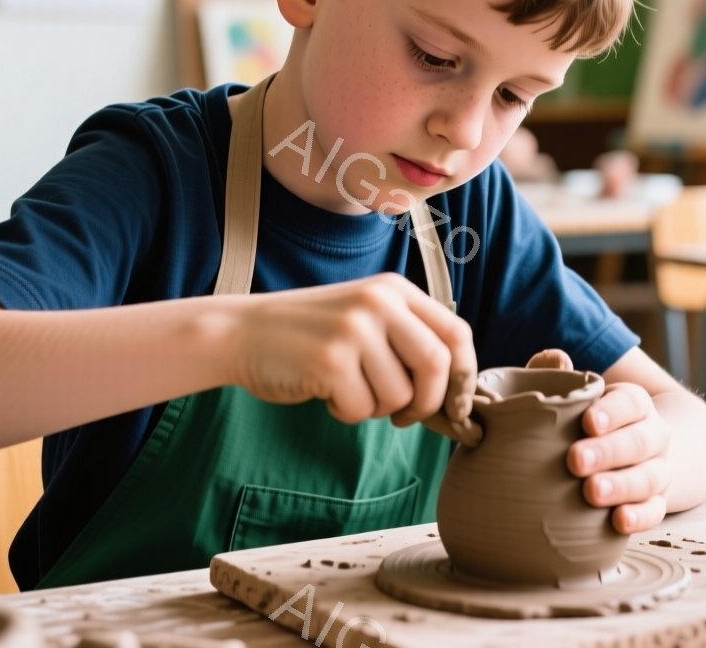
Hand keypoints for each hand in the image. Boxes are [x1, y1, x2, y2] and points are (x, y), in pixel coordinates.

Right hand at [225, 273, 476, 428]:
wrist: (242, 332)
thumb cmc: (309, 336)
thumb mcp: (364, 319)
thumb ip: (408, 340)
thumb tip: (458, 396)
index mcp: (394, 289)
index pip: (456, 333)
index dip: (464, 375)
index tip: (455, 405)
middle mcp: (378, 302)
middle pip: (436, 367)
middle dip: (427, 404)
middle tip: (404, 416)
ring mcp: (353, 329)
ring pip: (398, 396)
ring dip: (377, 409)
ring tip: (348, 390)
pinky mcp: (330, 360)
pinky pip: (361, 409)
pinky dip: (346, 413)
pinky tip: (325, 393)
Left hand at [526, 349, 673, 534]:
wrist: (630, 453)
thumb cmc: (584, 421)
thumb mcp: (576, 394)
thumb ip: (560, 375)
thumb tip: (558, 360)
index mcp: (634, 404)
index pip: (631, 402)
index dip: (612, 411)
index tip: (587, 421)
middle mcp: (653, 435)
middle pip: (639, 441)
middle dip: (608, 451)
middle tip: (574, 461)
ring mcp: (659, 470)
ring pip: (649, 478)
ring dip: (621, 486)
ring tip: (591, 493)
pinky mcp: (657, 502)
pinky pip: (655, 512)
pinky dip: (639, 517)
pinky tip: (618, 521)